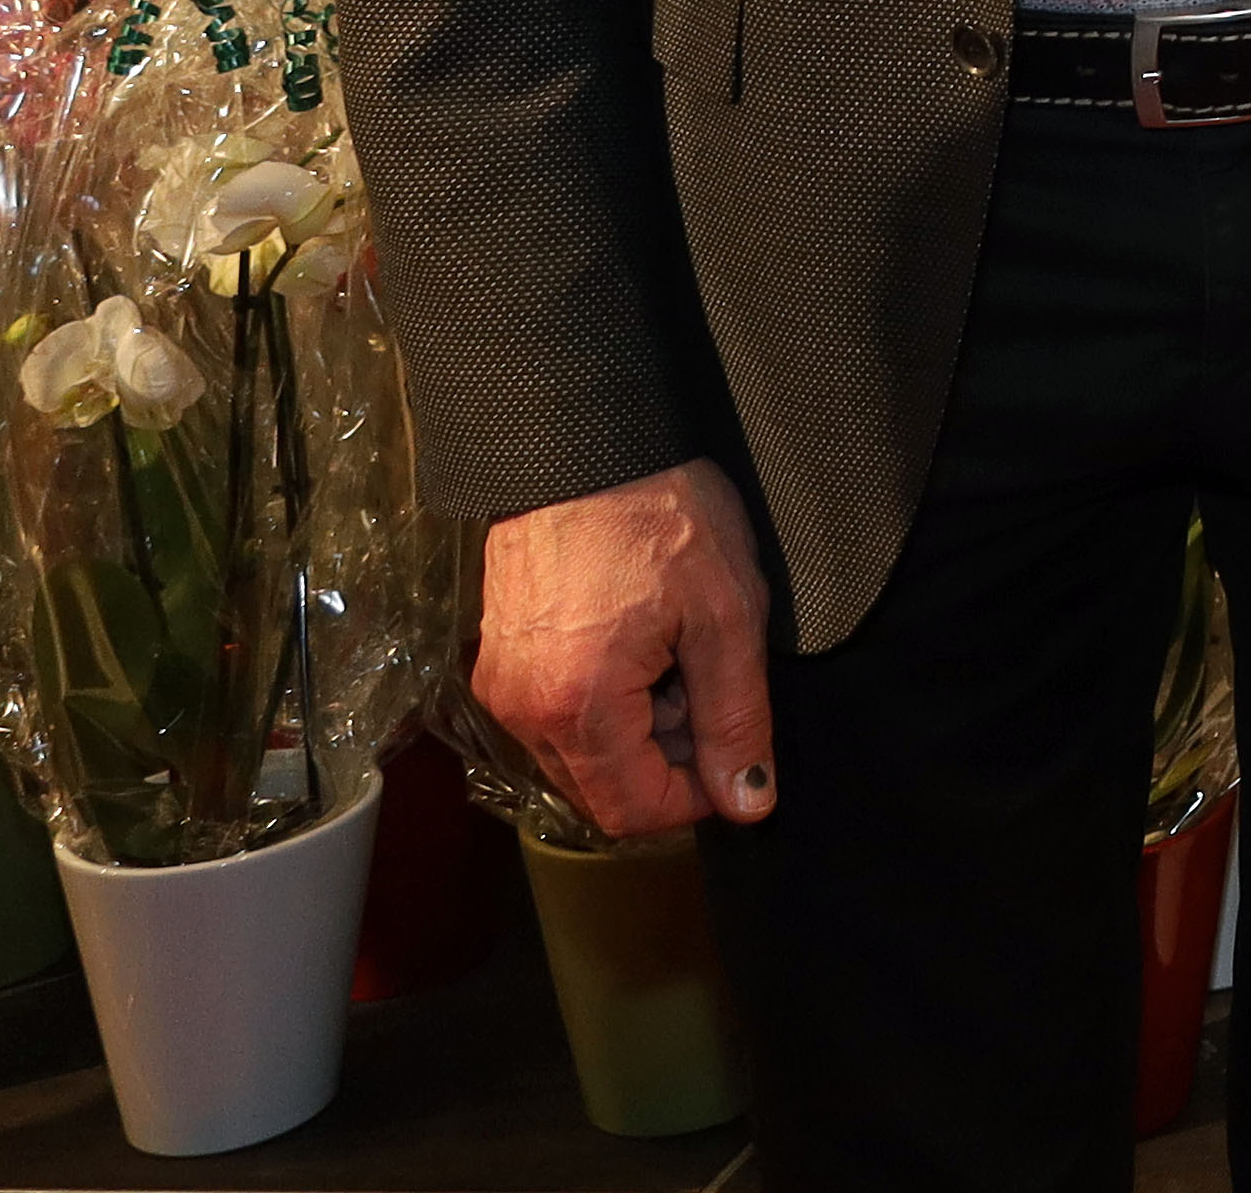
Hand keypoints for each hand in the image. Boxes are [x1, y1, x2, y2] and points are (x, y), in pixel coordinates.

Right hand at [474, 456, 777, 841]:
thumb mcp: (726, 615)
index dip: (695, 796)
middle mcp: (520, 713)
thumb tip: (749, 801)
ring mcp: (502, 685)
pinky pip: (558, 714)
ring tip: (677, 649)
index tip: (737, 746)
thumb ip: (737, 717)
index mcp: (573, 709)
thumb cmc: (662, 515)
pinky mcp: (501, 658)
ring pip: (581, 753)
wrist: (581, 438)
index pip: (631, 811)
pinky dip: (607, 700)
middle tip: (707, 679)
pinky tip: (642, 638)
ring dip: (640, 728)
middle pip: (602, 788)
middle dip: (668, 756)